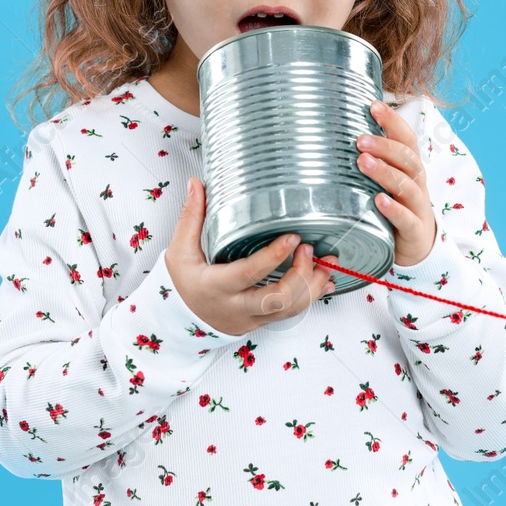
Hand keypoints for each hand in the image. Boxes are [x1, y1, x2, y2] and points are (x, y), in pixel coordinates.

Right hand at [165, 177, 338, 337]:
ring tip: (326, 262)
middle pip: (277, 299)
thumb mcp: (179, 251)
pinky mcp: (262, 321)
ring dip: (313, 286)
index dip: (273, 256)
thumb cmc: (182, 285)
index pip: (249, 273)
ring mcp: (252, 316)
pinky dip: (311, 297)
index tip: (292, 237)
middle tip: (310, 249)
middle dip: (301, 275)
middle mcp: (237, 305)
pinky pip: (291, 313)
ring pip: (290, 309)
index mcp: (216, 286)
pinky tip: (323, 280)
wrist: (180, 320)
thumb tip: (197, 185)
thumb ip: (191, 217)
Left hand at [356, 100, 437, 266]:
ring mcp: (418, 206)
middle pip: (406, 158)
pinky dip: (393, 209)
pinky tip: (379, 200)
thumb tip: (335, 134)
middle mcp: (417, 182)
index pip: (406, 138)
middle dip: (385, 146)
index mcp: (410, 167)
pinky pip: (406, 218)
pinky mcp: (414, 230)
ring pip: (406, 185)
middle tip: (360, 139)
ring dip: (385, 171)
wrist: (418, 246)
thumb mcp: (385, 181)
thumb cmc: (396, 206)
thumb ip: (369, 160)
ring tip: (363, 161)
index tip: (373, 105)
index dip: (392, 121)